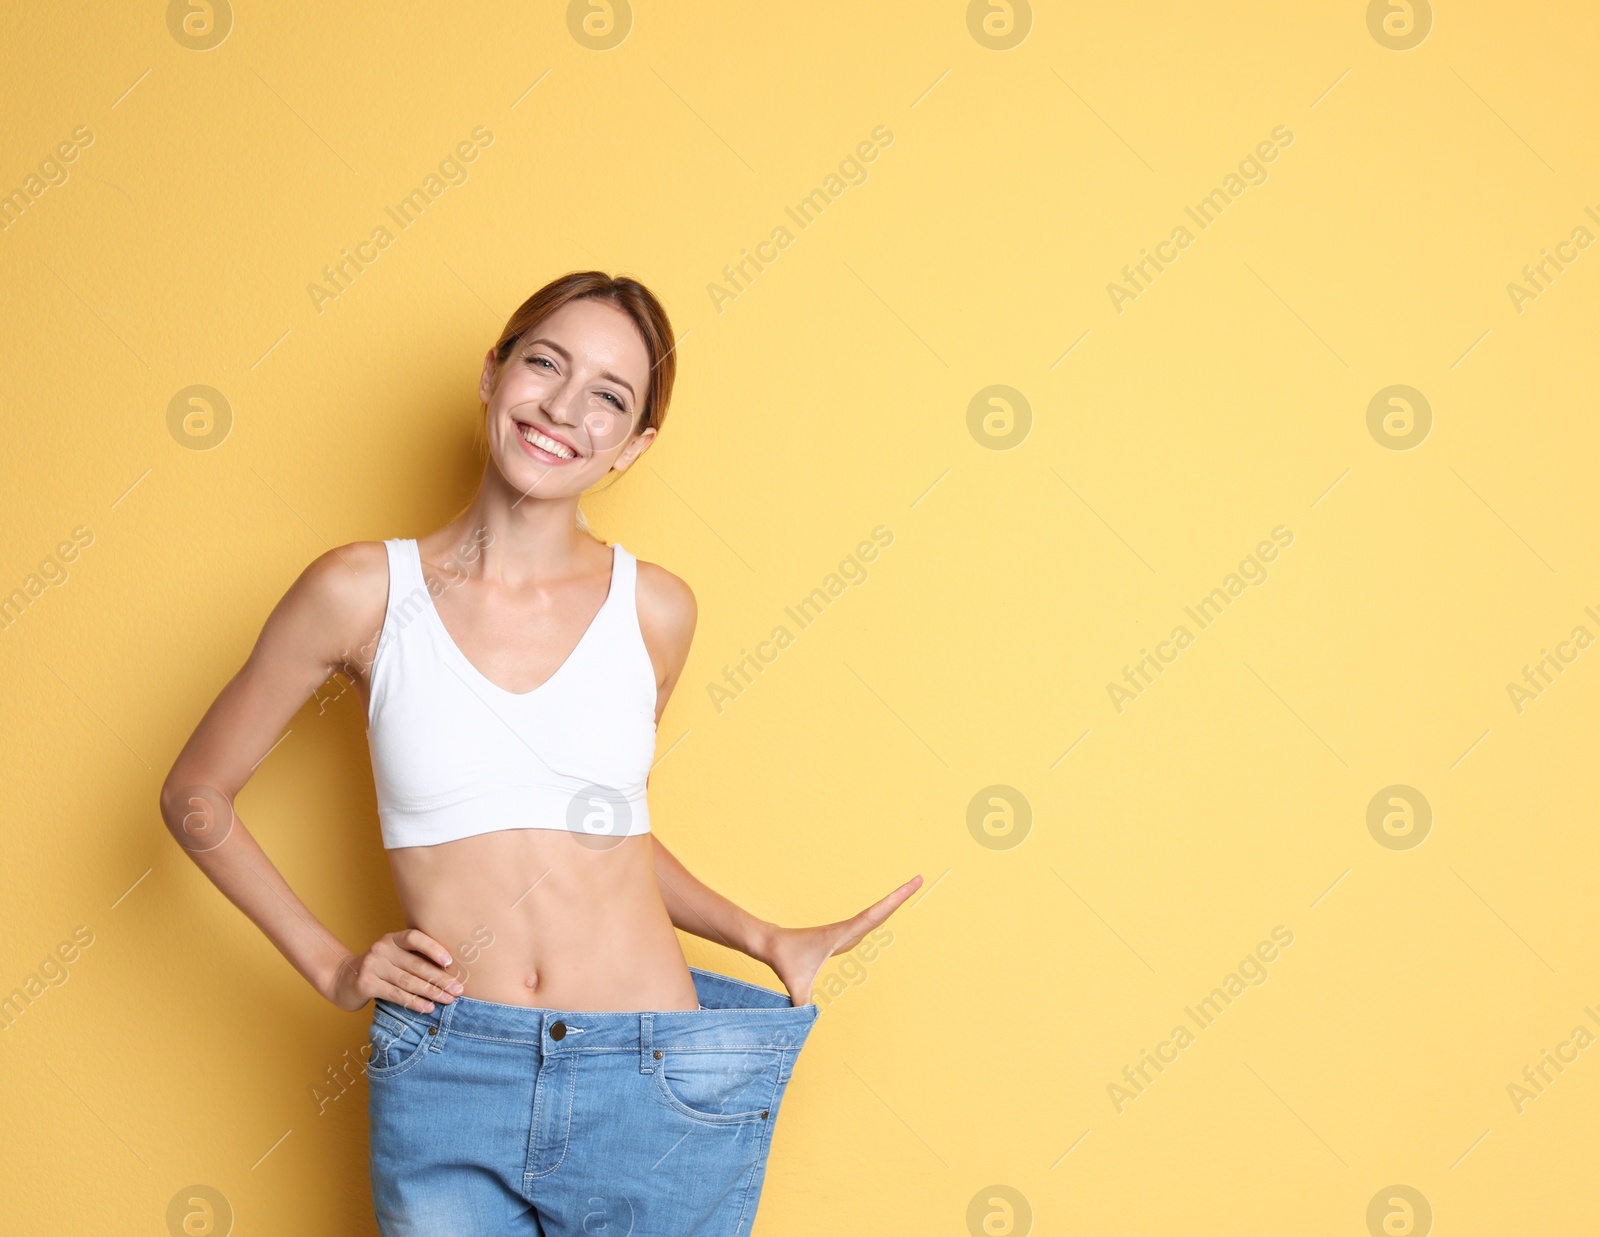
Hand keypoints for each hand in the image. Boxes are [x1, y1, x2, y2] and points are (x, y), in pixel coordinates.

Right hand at [325, 928, 464, 1012]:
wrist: (343, 980)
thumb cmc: (380, 969)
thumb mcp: (395, 957)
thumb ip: (416, 958)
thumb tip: (451, 971)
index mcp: (392, 938)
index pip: (414, 937)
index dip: (433, 948)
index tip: (450, 961)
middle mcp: (381, 949)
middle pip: (416, 964)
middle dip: (440, 978)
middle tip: (458, 989)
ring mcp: (372, 966)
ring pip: (408, 981)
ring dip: (431, 992)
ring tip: (448, 1000)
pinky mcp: (365, 984)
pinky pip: (396, 995)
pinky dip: (414, 1002)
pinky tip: (428, 1007)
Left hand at [760, 874, 921, 1006]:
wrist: (772, 943)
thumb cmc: (784, 961)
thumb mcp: (795, 985)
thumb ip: (803, 1004)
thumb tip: (806, 1023)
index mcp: (841, 934)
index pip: (871, 916)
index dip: (891, 902)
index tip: (907, 887)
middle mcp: (847, 929)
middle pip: (879, 910)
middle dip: (899, 895)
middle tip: (918, 879)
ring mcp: (846, 931)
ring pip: (874, 914)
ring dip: (892, 902)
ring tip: (910, 888)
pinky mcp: (843, 935)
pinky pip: (867, 922)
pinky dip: (881, 914)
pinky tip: (888, 911)